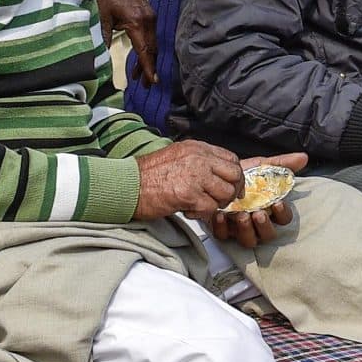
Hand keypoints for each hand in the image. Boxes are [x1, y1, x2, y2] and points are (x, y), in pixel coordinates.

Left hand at [98, 0, 158, 85]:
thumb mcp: (101, 17)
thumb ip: (103, 38)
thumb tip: (100, 59)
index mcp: (136, 21)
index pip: (144, 50)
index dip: (148, 67)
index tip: (152, 81)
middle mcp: (148, 20)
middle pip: (152, 50)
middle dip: (148, 68)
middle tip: (145, 86)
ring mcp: (151, 17)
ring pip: (152, 44)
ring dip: (147, 60)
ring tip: (139, 78)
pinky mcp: (150, 16)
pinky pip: (151, 37)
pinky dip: (146, 50)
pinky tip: (139, 59)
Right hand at [132, 140, 246, 219]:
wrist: (127, 185)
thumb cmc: (148, 175)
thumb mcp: (177, 156)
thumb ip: (199, 160)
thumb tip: (219, 173)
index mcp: (197, 147)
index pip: (231, 159)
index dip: (234, 176)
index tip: (232, 187)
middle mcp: (199, 158)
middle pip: (234, 175)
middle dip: (231, 191)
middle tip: (219, 201)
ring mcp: (195, 175)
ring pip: (226, 193)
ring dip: (216, 204)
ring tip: (199, 205)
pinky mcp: (188, 194)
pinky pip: (210, 208)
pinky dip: (202, 214)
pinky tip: (188, 211)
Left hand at [202, 154, 308, 247]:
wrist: (218, 174)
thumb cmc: (243, 175)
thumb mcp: (262, 167)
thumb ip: (282, 164)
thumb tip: (302, 158)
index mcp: (270, 209)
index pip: (283, 219)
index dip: (282, 213)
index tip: (277, 203)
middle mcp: (257, 223)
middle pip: (268, 234)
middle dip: (264, 225)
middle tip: (258, 213)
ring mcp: (241, 229)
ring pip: (249, 240)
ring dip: (246, 229)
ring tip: (241, 215)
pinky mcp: (224, 230)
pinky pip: (224, 235)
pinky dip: (222, 227)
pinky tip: (221, 215)